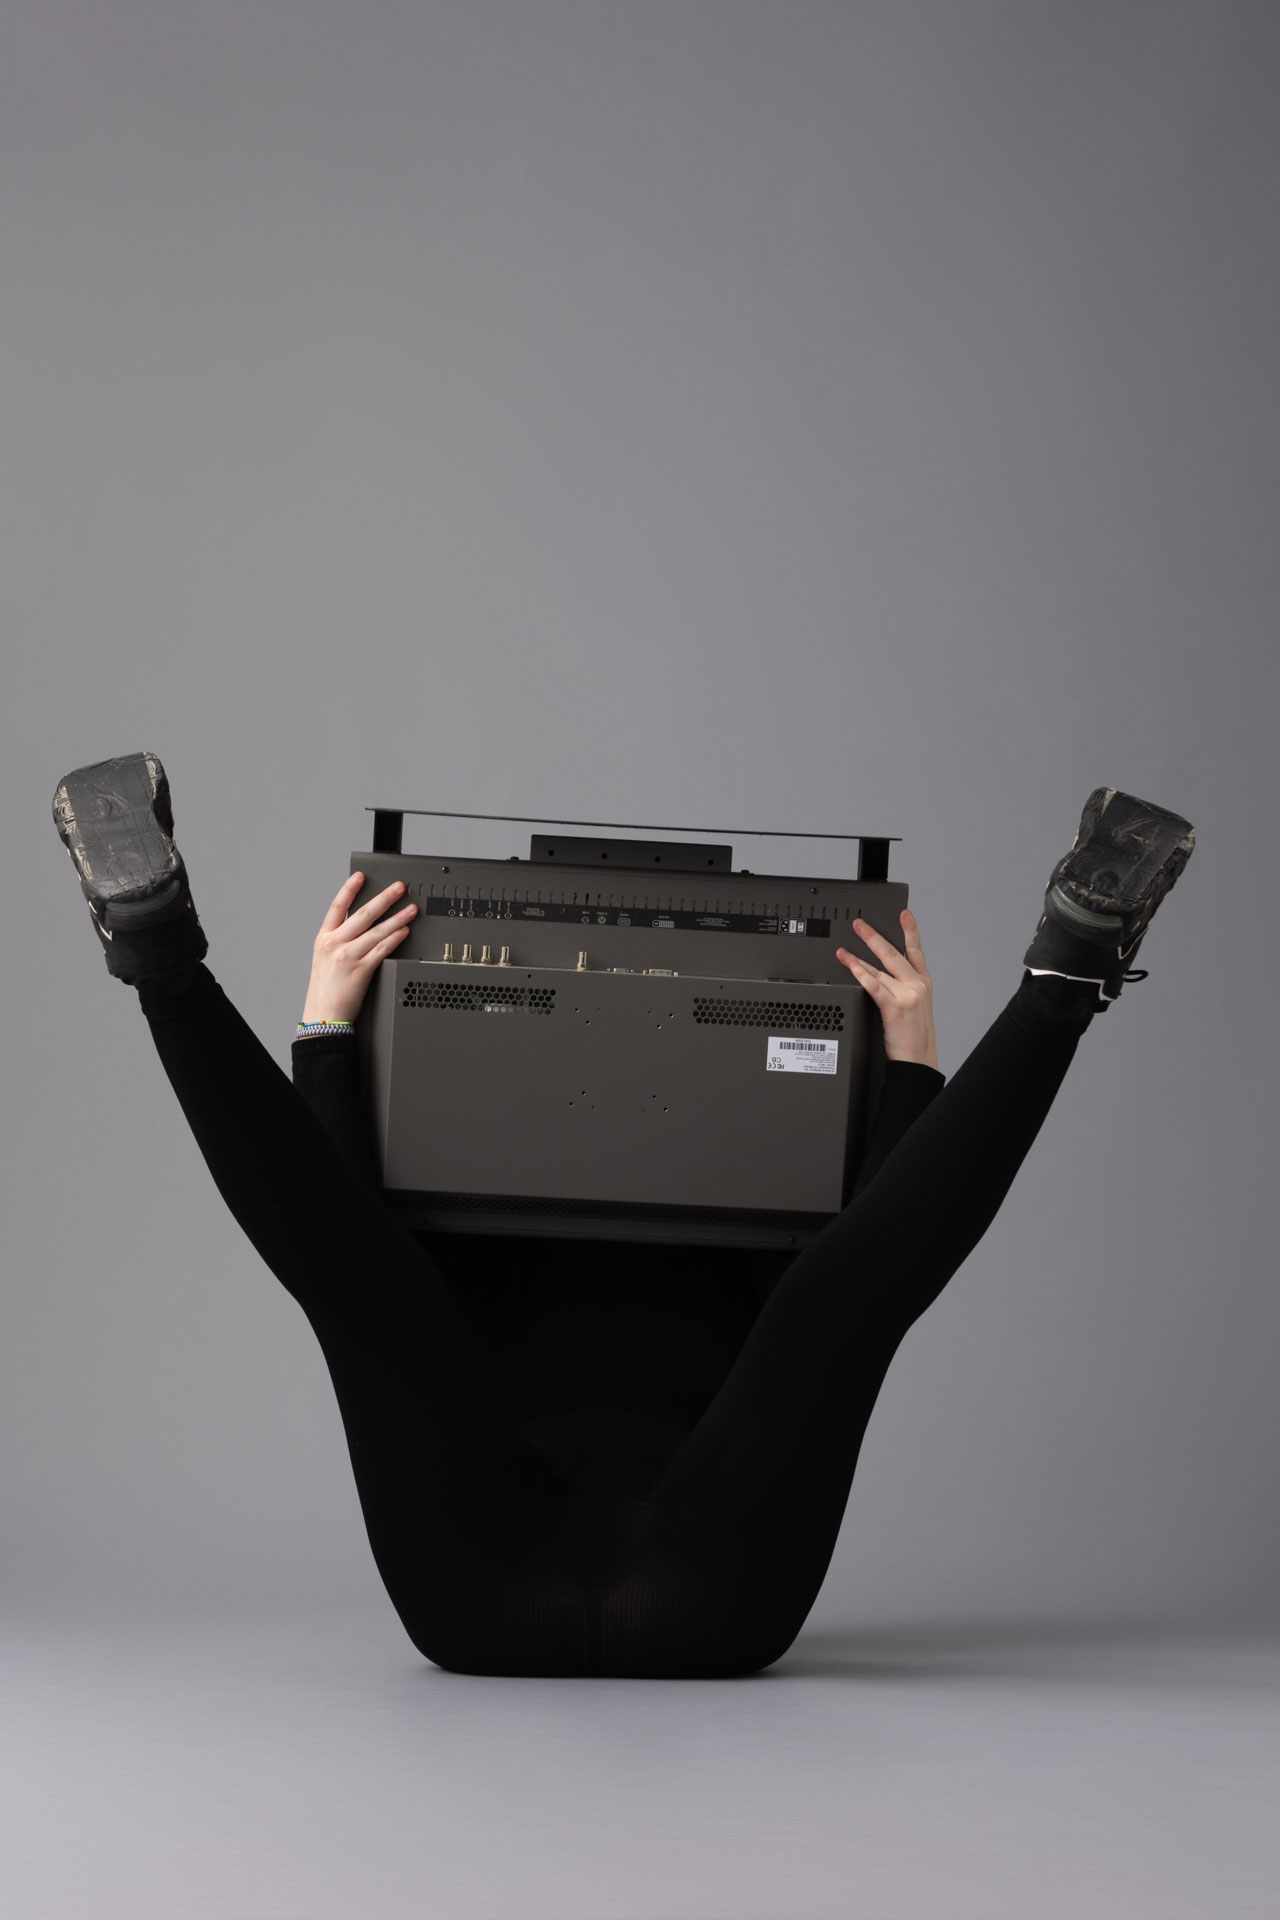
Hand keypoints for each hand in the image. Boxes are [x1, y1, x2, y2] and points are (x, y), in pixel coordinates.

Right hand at [302, 872, 417, 1025]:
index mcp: (324, 938)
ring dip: (397, 918)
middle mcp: (335, 944)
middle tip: (399, 887)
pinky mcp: (361, 970)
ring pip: (377, 931)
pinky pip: (382, 950)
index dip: (349, 889)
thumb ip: (340, 939)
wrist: (324, 1014)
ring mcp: (348, 956)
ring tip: (411, 909)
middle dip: (384, 898)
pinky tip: (404, 931)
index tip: (361, 876)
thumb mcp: (324, 958)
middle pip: (363, 914)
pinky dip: (395, 938)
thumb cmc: (327, 988)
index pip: (337, 906)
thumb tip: (362, 923)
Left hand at [835, 907, 937, 1070]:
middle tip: (858, 923)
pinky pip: (873, 985)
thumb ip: (903, 988)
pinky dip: (860, 973)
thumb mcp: (916, 1007)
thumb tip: (879, 974)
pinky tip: (850, 965)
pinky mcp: (895, 1006)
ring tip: (842, 948)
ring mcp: (907, 994)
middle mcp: (917, 985)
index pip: (916, 950)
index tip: (904, 913)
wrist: (917, 1061)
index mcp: (923, 982)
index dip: (910, 929)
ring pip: (879, 967)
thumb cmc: (913, 1038)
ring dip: (857, 955)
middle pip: (893, 953)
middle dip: (874, 936)